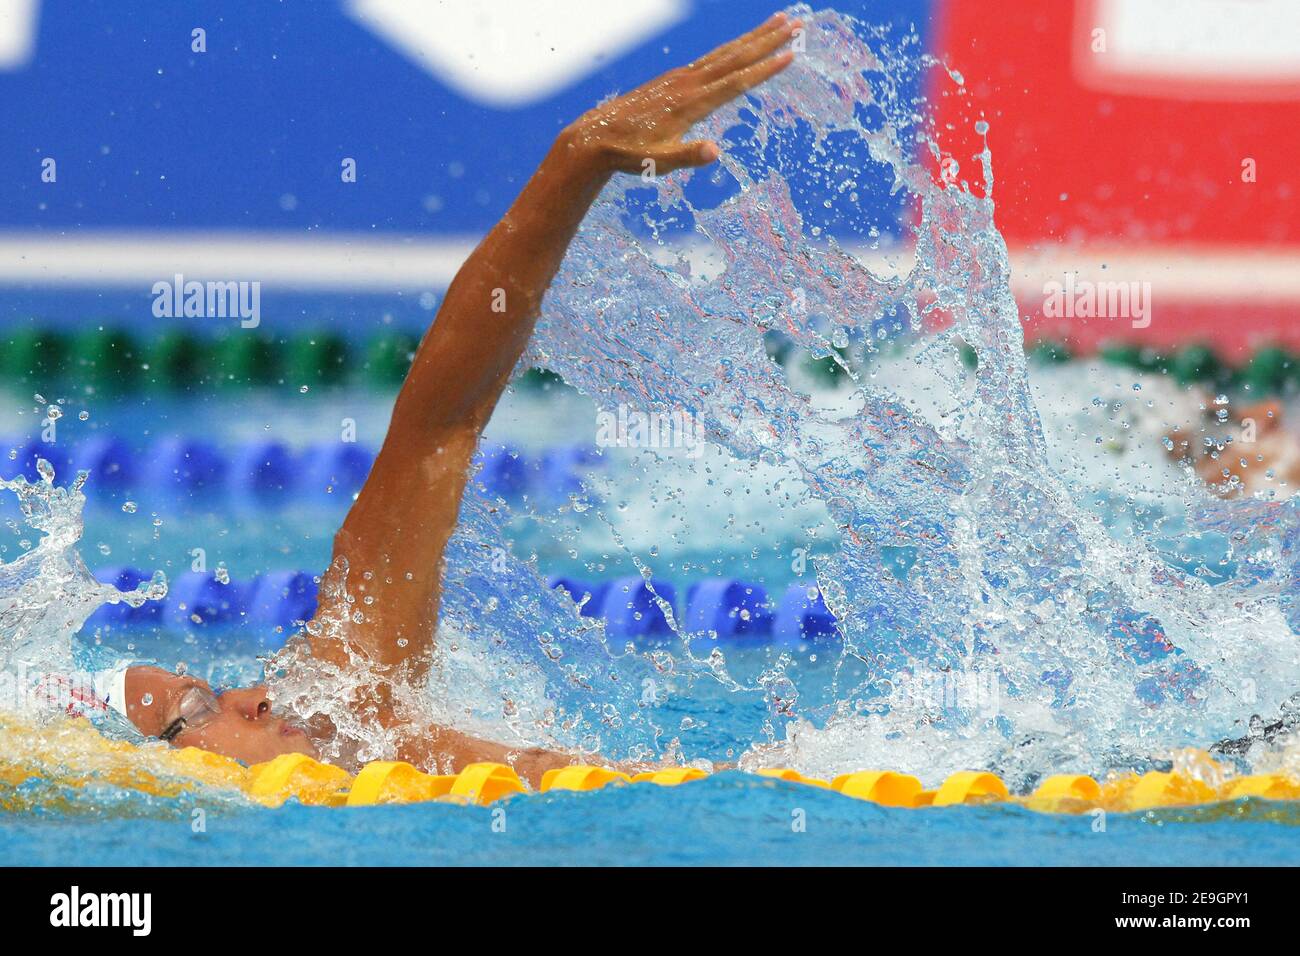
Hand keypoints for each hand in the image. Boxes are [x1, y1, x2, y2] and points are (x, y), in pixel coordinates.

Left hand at [560, 12, 800, 176]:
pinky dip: (731, 49)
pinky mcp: (673, 79)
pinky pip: (711, 58)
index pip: (736, 83)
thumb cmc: (630, 154)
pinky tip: (740, 47)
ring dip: (753, 37)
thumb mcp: (658, 162)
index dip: (764, 69)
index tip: (790, 55)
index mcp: (690, 103)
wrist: (597, 136)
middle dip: (767, 41)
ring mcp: (680, 78)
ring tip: (778, 23)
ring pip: (724, 53)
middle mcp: (688, 83)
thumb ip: (687, 156)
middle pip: (735, 57)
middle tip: (796, 24)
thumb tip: (715, 152)